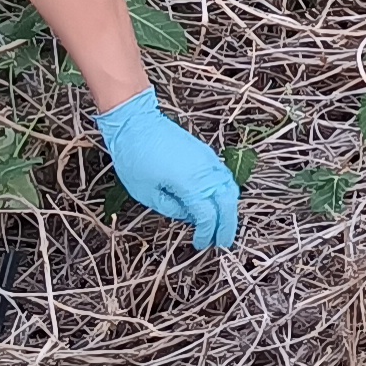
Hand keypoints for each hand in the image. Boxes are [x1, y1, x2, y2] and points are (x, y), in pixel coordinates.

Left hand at [96, 88, 240, 249]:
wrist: (136, 122)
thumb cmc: (135, 155)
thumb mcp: (146, 192)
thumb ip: (171, 208)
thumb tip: (188, 215)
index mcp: (190, 183)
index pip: (207, 216)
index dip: (205, 233)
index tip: (200, 243)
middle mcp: (205, 172)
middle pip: (227, 204)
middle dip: (227, 226)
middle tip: (223, 242)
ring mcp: (208, 160)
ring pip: (230, 190)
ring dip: (229, 210)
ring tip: (223, 226)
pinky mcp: (205, 153)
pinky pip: (224, 177)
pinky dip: (226, 194)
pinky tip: (219, 203)